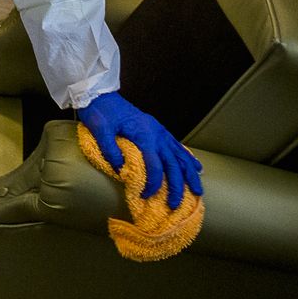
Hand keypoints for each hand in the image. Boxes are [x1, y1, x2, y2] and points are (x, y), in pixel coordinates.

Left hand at [80, 91, 202, 207]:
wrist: (99, 94)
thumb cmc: (99, 111)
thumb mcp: (100, 130)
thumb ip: (110, 149)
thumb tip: (121, 169)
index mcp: (144, 134)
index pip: (155, 165)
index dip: (153, 183)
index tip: (145, 195)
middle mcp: (157, 133)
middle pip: (172, 164)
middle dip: (177, 186)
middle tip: (175, 205)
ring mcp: (159, 131)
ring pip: (180, 155)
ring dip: (190, 174)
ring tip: (197, 190)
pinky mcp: (157, 129)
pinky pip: (177, 146)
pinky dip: (187, 158)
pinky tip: (196, 166)